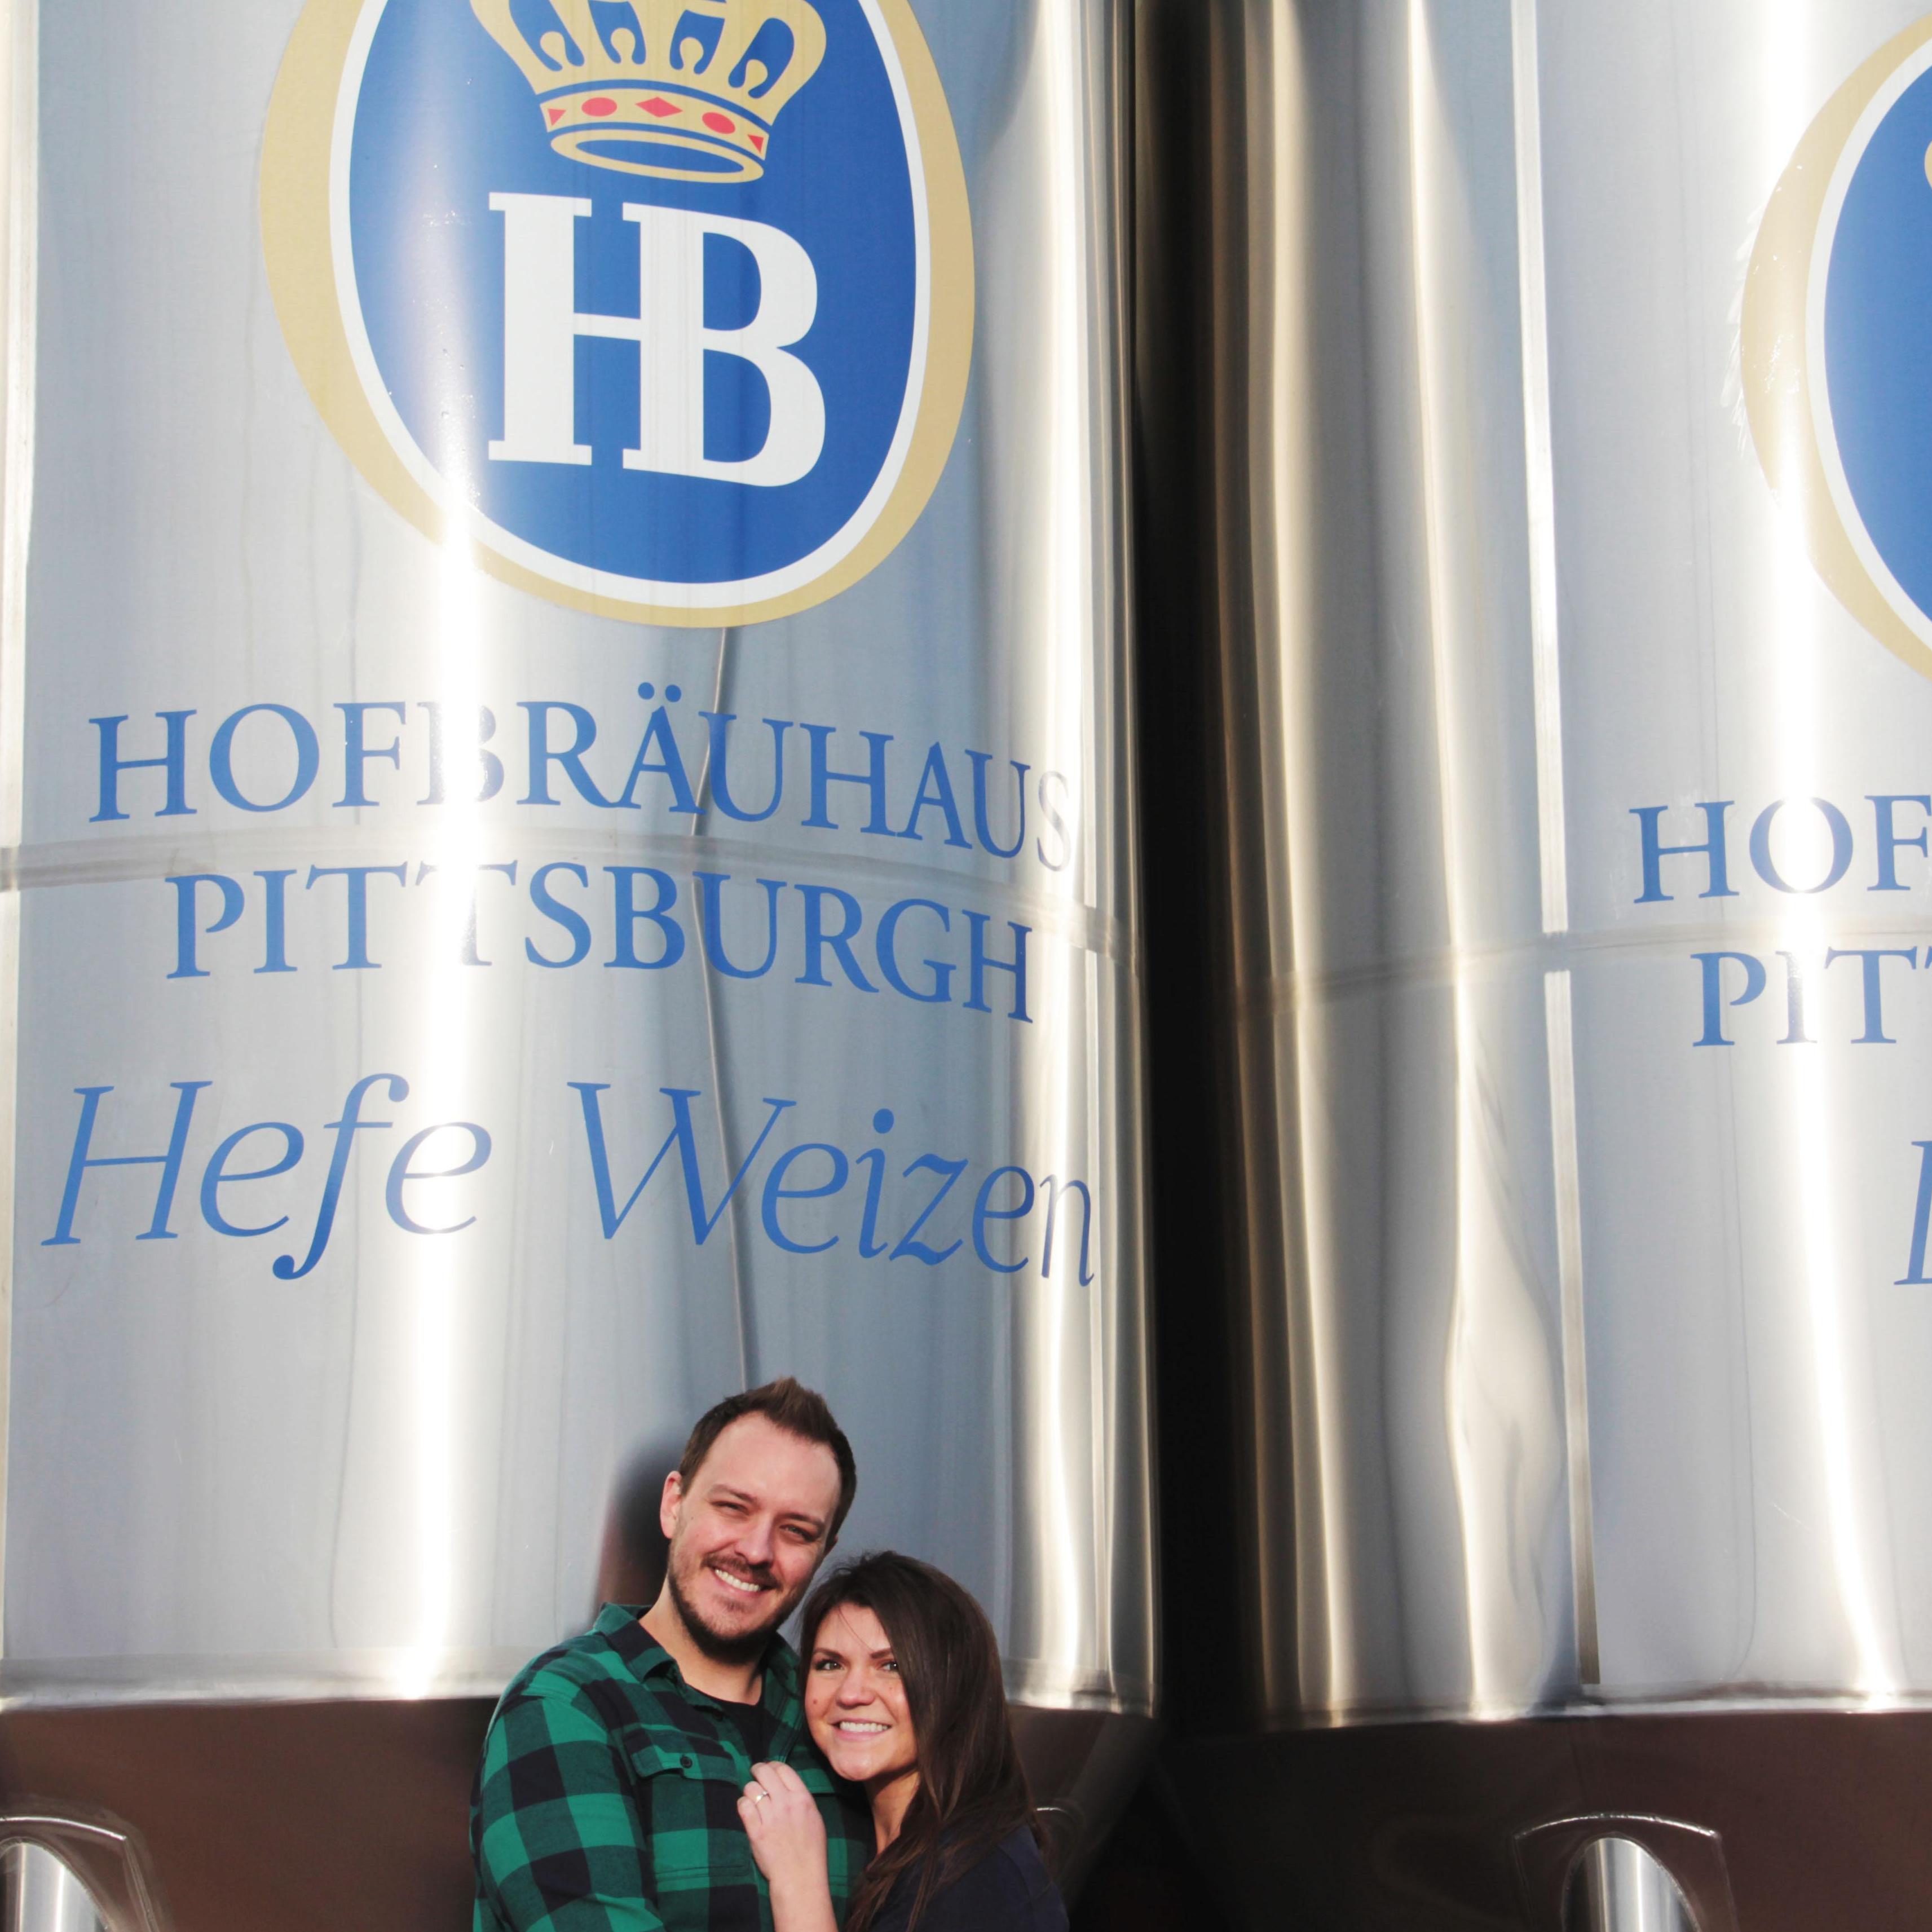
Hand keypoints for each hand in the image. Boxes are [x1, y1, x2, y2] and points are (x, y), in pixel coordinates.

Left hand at [738, 1761, 830, 1907]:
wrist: (800, 1877)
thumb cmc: (811, 1850)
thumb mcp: (814, 1818)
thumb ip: (800, 1799)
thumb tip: (785, 1785)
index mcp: (803, 1798)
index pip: (783, 1768)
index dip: (773, 1766)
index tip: (768, 1769)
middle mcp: (785, 1803)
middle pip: (765, 1772)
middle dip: (757, 1770)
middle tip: (755, 1774)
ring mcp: (770, 1817)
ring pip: (751, 1788)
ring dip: (750, 1791)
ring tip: (752, 1798)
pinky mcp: (755, 1831)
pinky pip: (743, 1806)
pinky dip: (742, 1804)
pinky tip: (746, 1809)